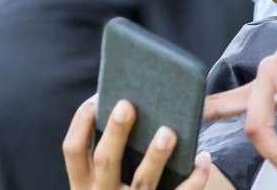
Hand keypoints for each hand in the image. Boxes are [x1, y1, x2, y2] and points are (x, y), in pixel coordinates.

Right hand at [63, 96, 218, 189]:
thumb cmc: (122, 188)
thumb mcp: (105, 178)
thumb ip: (112, 151)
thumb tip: (133, 102)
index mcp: (84, 181)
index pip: (72, 149)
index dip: (82, 121)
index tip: (98, 96)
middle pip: (105, 161)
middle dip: (116, 132)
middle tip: (127, 105)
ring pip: (142, 180)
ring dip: (156, 155)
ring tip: (168, 132)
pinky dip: (194, 179)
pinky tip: (203, 158)